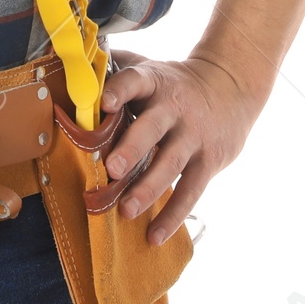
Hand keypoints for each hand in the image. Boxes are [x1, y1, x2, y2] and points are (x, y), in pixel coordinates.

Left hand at [97, 51, 266, 243]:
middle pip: (153, 127)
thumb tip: (73, 67)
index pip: (135, 81)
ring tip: (127, 210)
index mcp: (154, 81)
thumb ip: (116, 67)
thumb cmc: (174, 82)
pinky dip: (173, 216)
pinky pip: (191, 191)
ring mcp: (194, 135)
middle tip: (112, 168)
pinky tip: (154, 236)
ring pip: (171, 163)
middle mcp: (175, 107)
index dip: (119, 90)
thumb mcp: (150, 68)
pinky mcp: (209, 160)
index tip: (103, 102)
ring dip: (148, 188)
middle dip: (132, 148)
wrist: (230, 87)